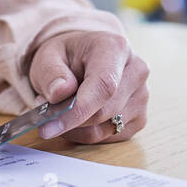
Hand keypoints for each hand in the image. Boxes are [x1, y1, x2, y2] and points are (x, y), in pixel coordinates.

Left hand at [27, 30, 149, 144]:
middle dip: (70, 121)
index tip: (49, 127)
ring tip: (61, 110)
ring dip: (75, 128)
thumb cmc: (67, 57)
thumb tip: (59, 93)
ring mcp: (142, 96)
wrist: (83, 59)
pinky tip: (78, 118)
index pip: (103, 85)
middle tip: (44, 114)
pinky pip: (109, 137)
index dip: (77, 111)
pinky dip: (86, 134)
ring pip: (105, 129)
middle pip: (103, 112)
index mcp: (115, 48)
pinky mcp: (140, 117)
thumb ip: (51, 73)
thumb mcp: (48, 56)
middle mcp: (136, 71)